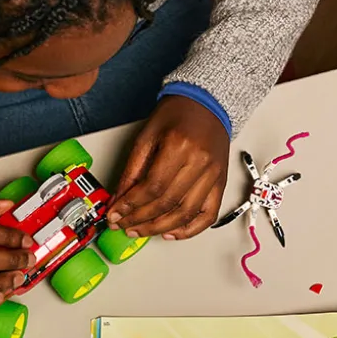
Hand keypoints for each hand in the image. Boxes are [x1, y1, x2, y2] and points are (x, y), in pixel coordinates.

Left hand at [108, 96, 229, 239]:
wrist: (206, 104)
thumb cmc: (178, 114)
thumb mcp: (147, 136)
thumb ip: (132, 170)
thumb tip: (119, 199)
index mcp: (180, 146)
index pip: (152, 187)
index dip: (131, 205)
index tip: (116, 214)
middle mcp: (200, 162)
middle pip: (167, 203)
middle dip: (140, 219)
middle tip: (124, 225)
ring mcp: (213, 174)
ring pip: (185, 213)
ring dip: (160, 228)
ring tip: (141, 231)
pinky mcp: (220, 182)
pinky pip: (208, 215)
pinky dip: (190, 229)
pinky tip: (172, 233)